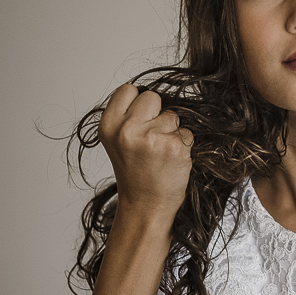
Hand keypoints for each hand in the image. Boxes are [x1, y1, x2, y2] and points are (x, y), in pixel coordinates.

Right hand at [99, 84, 193, 216]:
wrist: (146, 204)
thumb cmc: (135, 173)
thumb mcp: (118, 141)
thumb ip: (128, 116)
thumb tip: (152, 96)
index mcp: (109, 125)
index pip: (129, 90)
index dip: (138, 103)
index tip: (140, 120)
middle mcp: (127, 129)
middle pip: (153, 97)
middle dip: (157, 113)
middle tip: (151, 138)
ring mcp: (152, 137)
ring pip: (173, 115)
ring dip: (172, 131)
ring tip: (160, 152)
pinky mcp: (174, 146)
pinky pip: (186, 132)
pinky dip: (183, 144)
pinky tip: (171, 159)